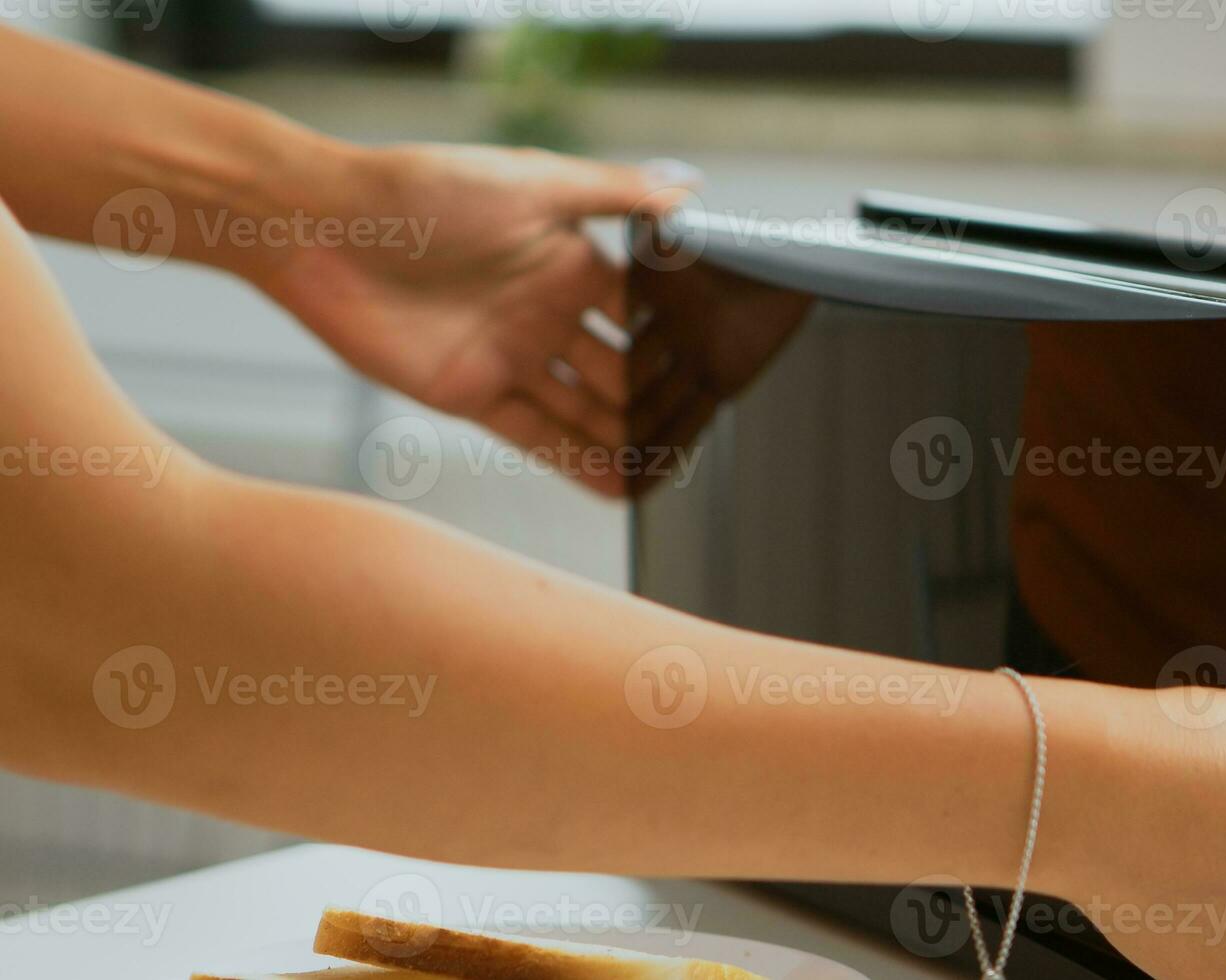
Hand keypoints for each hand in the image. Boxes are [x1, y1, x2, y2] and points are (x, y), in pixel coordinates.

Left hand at [257, 143, 694, 496]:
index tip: (718, 373)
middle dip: (657, 403)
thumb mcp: (533, 182)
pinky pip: (536, 436)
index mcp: (569, 259)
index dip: (675, 343)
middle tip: (701, 439)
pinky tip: (617, 486)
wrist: (318, 228)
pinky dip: (576, 463)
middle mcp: (547, 311)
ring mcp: (511, 355)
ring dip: (624, 441)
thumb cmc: (422, 189)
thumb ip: (615, 192)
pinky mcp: (471, 393)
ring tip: (670, 475)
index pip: (641, 311)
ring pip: (584, 410)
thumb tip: (693, 190)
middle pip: (618, 369)